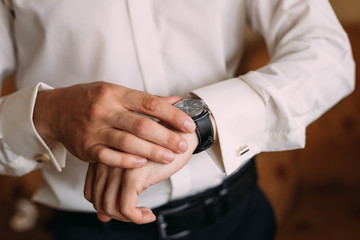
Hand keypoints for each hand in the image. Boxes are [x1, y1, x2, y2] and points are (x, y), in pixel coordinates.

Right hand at [33, 82, 195, 167]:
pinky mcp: (86, 147)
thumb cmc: (91, 99)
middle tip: (183, 145)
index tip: (188, 125)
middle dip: (166, 137)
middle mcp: (105, 110)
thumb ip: (144, 99)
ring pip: (127, 143)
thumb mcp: (116, 92)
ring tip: (169, 157)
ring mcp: (94, 129)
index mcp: (115, 93)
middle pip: (142, 125)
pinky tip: (142, 163)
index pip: (150, 103)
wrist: (56, 110)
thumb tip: (176, 101)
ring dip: (152, 151)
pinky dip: (126, 161)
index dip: (172, 115)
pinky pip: (109, 157)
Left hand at [83, 128, 198, 223]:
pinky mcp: (132, 175)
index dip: (105, 206)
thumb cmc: (158, 152)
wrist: (180, 136)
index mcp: (103, 156)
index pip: (90, 192)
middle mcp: (105, 160)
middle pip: (99, 201)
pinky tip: (149, 214)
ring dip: (127, 218)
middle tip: (136, 214)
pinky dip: (137, 218)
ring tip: (144, 214)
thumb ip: (114, 190)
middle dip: (117, 215)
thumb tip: (102, 218)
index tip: (124, 209)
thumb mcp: (132, 171)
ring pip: (110, 207)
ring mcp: (117, 167)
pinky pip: (127, 208)